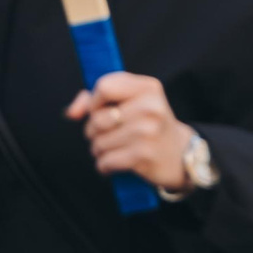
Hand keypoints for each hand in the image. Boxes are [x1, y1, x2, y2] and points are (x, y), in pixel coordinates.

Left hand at [65, 72, 192, 190]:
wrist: (180, 154)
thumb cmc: (149, 124)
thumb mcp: (131, 102)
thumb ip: (97, 99)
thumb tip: (71, 112)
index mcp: (148, 87)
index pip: (104, 86)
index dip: (94, 102)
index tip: (102, 110)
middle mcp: (150, 107)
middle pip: (96, 119)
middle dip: (95, 131)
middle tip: (113, 134)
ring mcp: (148, 131)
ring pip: (98, 143)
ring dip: (101, 150)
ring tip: (118, 148)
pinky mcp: (143, 155)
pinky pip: (104, 161)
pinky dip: (106, 165)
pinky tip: (119, 162)